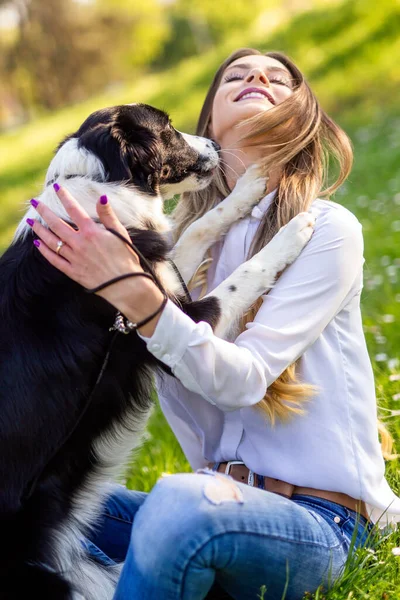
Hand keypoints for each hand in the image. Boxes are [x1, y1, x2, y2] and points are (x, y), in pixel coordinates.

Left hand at [29, 185, 144, 306]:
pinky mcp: (72, 271)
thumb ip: (108, 215)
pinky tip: (37, 244)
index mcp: (91, 232)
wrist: (125, 284)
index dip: (64, 197)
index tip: (56, 187)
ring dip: (39, 230)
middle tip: (34, 203)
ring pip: (51, 241)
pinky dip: (44, 251)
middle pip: (56, 224)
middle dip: (44, 212)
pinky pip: (54, 260)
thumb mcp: (120, 233)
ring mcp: (74, 258)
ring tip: (31, 222)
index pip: (74, 210)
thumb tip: (101, 197)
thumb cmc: (126, 258)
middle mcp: (79, 243)